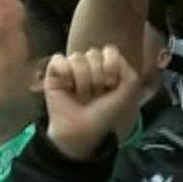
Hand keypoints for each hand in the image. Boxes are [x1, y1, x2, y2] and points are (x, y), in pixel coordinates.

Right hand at [44, 45, 140, 160]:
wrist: (84, 130)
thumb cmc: (105, 112)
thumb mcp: (128, 92)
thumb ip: (129, 70)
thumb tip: (112, 55)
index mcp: (106, 65)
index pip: (110, 51)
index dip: (111, 68)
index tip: (111, 87)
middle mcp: (89, 63)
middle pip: (94, 54)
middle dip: (97, 79)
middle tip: (94, 96)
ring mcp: (71, 67)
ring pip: (77, 58)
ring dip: (83, 82)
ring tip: (81, 97)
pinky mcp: (54, 72)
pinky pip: (59, 60)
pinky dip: (65, 75)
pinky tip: (67, 88)